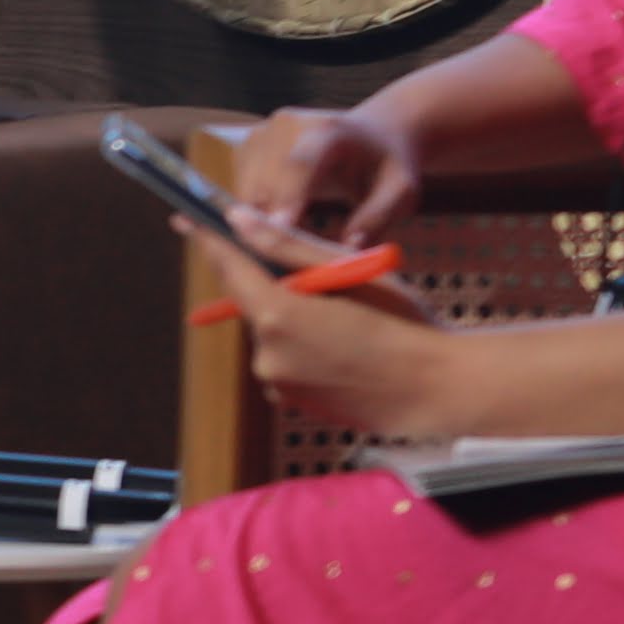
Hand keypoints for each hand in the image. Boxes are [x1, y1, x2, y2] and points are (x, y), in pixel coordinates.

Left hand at [196, 226, 469, 439]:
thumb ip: (287, 247)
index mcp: (279, 316)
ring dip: (296, 322)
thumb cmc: (404, 322)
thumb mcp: (349, 272)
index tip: (186, 220)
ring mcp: (278, 384)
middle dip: (279, 289)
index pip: (230, 268)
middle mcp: (267, 354)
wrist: (438, 389)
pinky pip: (286, 363)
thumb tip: (239, 220)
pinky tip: (347, 352)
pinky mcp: (293, 404)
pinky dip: (306, 351)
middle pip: (255, 304)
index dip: (209, 241)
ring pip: (273, 335)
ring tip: (352, 325)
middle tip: (330, 285)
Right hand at [232, 101, 425, 250]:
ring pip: (247, 192)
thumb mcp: (400, 191)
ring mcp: (263, 133)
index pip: (300, 165)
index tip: (282, 231)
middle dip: (275, 225)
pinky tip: (288, 217)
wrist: (374, 134)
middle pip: (265, 182)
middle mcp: (287, 125)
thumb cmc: (386, 166)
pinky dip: (258, 212)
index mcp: (329, 130)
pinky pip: (242, 192)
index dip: (287, 198)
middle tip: (300, 258)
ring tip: (300, 234)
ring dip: (264, 222)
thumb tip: (348, 248)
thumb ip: (377, 217)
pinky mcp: (248, 146)